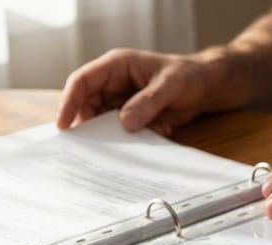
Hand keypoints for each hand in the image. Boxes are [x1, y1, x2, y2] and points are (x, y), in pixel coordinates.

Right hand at [57, 49, 231, 134]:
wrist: (207, 86)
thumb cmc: (189, 76)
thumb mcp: (170, 86)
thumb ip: (148, 103)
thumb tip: (124, 123)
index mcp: (116, 66)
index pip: (82, 82)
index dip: (69, 103)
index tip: (64, 126)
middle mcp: (113, 83)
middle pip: (86, 106)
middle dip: (89, 128)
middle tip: (91, 150)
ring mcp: (120, 101)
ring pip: (102, 123)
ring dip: (115, 136)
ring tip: (130, 144)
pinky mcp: (130, 117)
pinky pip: (120, 132)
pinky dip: (133, 139)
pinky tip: (157, 131)